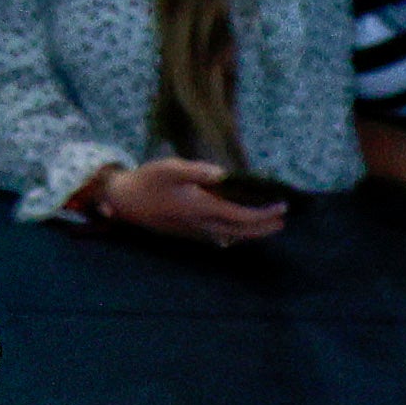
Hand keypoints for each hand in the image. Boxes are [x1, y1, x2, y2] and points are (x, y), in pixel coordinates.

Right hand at [83, 158, 288, 246]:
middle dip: (263, 227)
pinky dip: (233, 234)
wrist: (123, 202)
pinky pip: (217, 236)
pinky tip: (235, 232)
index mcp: (202, 207)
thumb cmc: (147, 181)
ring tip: (266, 226)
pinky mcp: (186, 231)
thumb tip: (224, 174)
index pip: (241, 215)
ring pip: (230, 236)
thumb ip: (198, 170)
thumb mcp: (170, 168)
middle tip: (282, 221)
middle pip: (240, 231)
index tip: (282, 206)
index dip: (264, 213)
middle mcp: (201, 223)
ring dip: (250, 233)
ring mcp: (193, 230)